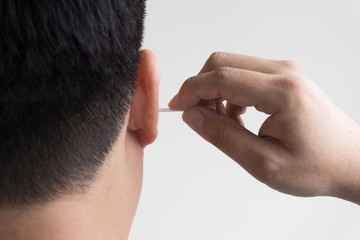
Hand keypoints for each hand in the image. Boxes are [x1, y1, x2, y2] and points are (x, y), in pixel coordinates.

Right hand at [169, 52, 359, 203]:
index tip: (177, 108)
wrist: (350, 162)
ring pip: (232, 66)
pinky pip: (245, 74)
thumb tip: (193, 116)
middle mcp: (284, 73)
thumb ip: (223, 137)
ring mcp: (286, 72)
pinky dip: (230, 92)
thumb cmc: (316, 166)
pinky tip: (237, 117)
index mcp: (281, 92)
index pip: (221, 77)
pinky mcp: (285, 77)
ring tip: (223, 123)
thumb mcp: (263, 163)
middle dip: (200, 87)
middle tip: (196, 116)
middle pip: (223, 62)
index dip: (192, 90)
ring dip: (216, 91)